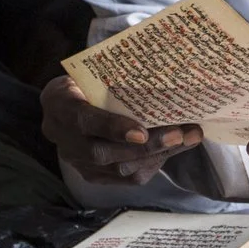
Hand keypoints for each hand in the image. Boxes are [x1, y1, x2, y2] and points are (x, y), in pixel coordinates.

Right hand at [39, 77, 204, 184]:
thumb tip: (166, 77)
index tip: (141, 132)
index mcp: (59, 104)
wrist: (70, 102)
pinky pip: (125, 177)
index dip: (112, 128)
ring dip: (158, 154)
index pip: (83, 119)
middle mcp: (62, 137)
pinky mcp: (92, 175)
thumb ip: (119, 77)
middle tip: (180, 134)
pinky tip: (174, 148)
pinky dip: (154, 163)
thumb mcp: (95, 70)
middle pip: (102, 152)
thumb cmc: (89, 79)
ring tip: (189, 138)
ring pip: (118, 168)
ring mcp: (76, 160)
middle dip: (146, 146)